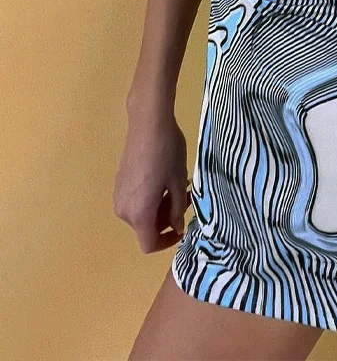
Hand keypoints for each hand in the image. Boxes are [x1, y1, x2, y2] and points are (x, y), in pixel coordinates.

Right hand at [113, 110, 190, 252]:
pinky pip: (135, 200)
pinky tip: (163, 178)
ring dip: (160, 206)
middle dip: (167, 218)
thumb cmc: (167, 153)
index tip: (181, 226)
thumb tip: (176, 227)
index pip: (149, 244)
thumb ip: (177, 210)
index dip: (167, 242)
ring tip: (179, 185)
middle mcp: (123, 209)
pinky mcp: (119, 182)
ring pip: (141, 213)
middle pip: (146, 228)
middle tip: (186, 198)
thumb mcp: (178, 183)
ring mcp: (119, 195)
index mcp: (139, 213)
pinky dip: (150, 197)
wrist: (148, 123)